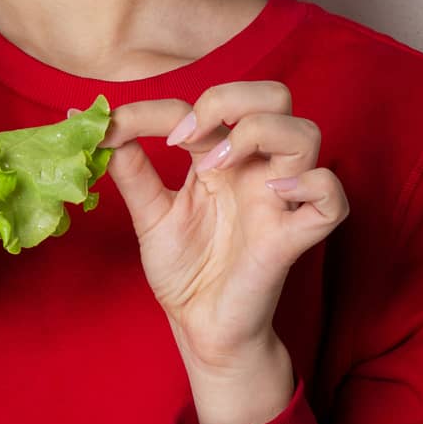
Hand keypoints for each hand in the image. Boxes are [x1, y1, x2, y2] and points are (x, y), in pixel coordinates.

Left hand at [93, 81, 349, 369]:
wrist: (199, 326)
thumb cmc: (184, 268)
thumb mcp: (148, 211)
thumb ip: (128, 167)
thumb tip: (90, 122)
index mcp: (221, 157)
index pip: (209, 104)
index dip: (158, 109)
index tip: (116, 130)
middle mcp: (254, 170)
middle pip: (275, 97)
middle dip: (231, 99)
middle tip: (188, 136)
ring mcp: (278, 200)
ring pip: (306, 135)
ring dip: (259, 134)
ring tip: (215, 166)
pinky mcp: (293, 237)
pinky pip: (332, 200)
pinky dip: (313, 185)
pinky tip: (274, 190)